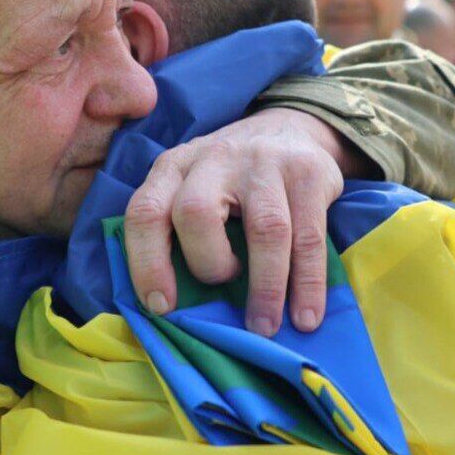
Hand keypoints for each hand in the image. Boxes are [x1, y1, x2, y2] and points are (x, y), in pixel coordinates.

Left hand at [124, 108, 359, 336]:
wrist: (287, 127)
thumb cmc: (229, 180)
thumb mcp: (191, 188)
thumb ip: (176, 231)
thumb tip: (173, 310)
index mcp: (174, 167)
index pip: (145, 212)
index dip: (147, 263)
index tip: (162, 307)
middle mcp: (214, 159)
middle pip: (197, 213)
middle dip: (208, 265)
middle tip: (223, 289)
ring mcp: (264, 163)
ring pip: (265, 229)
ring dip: (266, 287)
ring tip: (265, 327)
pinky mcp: (308, 173)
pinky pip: (309, 238)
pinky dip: (308, 284)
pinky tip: (306, 315)